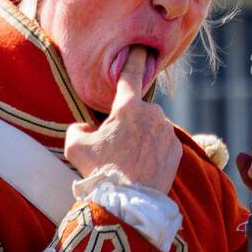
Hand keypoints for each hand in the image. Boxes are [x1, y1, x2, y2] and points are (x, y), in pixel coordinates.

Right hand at [65, 46, 183, 194]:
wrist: (127, 204)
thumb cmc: (99, 172)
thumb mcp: (75, 147)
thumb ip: (78, 129)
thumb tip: (85, 128)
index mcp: (128, 106)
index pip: (131, 74)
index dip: (135, 58)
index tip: (141, 47)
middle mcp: (152, 114)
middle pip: (139, 110)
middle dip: (129, 122)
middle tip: (116, 146)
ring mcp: (167, 133)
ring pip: (152, 128)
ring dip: (142, 137)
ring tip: (129, 161)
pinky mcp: (176, 151)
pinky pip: (163, 144)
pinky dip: (154, 151)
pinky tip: (142, 167)